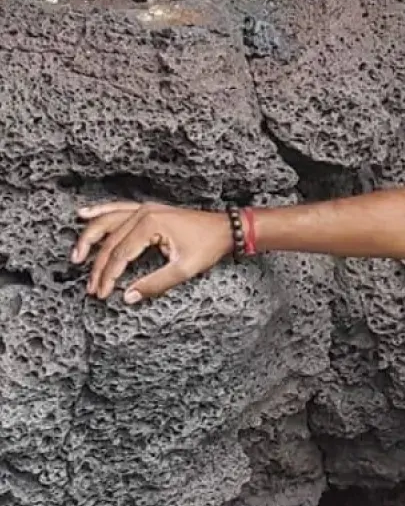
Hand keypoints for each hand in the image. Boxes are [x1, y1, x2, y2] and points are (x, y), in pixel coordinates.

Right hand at [72, 201, 233, 303]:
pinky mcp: (148, 210)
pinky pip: (117, 208)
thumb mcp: (184, 269)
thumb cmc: (209, 246)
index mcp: (150, 225)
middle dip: (98, 266)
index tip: (102, 293)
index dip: (108, 276)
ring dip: (90, 238)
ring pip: (107, 222)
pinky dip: (100, 211)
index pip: (120, 255)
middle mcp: (143, 213)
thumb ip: (154, 284)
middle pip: (110, 241)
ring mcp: (144, 209)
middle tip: (91, 286)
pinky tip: (84, 214)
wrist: (226, 228)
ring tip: (77, 256)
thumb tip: (128, 296)